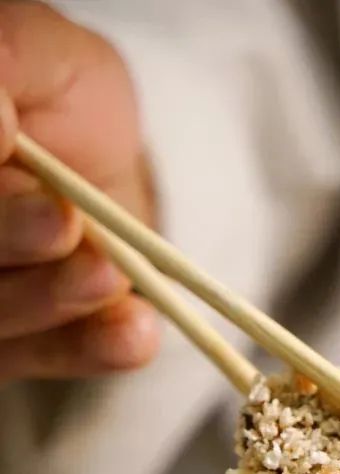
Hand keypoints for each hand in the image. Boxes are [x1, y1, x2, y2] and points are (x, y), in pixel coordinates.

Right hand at [0, 1, 159, 380]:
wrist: (111, 166)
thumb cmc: (63, 98)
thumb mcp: (44, 55)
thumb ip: (9, 60)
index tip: (7, 137)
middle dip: (4, 235)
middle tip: (60, 219)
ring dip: (48, 299)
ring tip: (108, 272)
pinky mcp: (19, 349)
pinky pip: (45, 360)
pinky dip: (89, 350)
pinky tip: (135, 333)